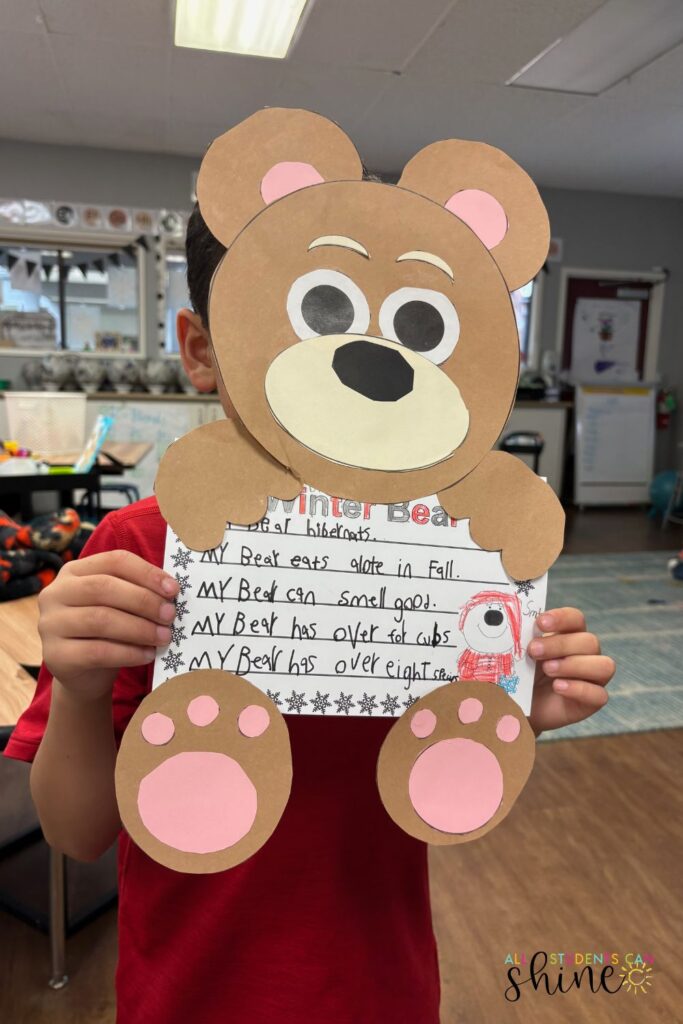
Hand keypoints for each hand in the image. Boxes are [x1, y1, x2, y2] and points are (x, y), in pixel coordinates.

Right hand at [39, 550, 178, 701]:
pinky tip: (148, 654)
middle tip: (171, 615)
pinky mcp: (55, 656)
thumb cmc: (107, 632)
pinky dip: (129, 653)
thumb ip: (137, 592)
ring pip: (101, 620)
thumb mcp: (119, 606)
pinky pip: (97, 652)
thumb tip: (172, 593)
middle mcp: (56, 593)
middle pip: (104, 588)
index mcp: (74, 571)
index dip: (146, 573)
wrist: (84, 674)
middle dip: (144, 601)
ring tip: (164, 637)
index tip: (173, 589)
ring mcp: (51, 624)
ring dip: (140, 628)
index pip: (114, 561)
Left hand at [527, 607, 614, 734]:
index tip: (540, 623)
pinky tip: (557, 687)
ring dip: (574, 665)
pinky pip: (599, 694)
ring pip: (603, 666)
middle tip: (534, 651)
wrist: (518, 707)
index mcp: (569, 635)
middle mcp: (586, 654)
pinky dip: (578, 689)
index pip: (576, 619)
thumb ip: (521, 640)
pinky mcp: (592, 701)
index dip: (561, 618)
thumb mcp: (519, 655)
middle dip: (560, 644)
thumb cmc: (522, 674)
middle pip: (589, 641)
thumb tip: (514, 626)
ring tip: (548, 669)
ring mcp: (593, 678)